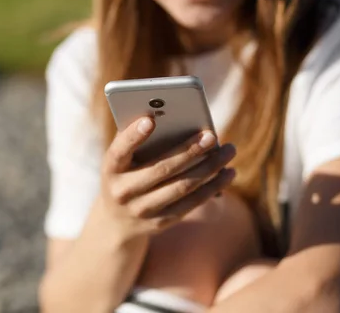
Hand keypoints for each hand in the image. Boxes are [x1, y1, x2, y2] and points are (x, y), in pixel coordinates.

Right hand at [99, 116, 236, 237]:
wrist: (117, 221)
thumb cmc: (125, 173)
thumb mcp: (123, 158)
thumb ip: (139, 138)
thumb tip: (175, 117)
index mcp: (110, 168)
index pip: (120, 150)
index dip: (134, 136)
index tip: (150, 119)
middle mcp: (123, 191)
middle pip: (161, 169)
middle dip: (189, 151)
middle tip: (212, 135)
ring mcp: (142, 210)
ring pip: (182, 187)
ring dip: (210, 168)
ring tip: (229, 150)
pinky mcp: (161, 222)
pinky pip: (191, 203)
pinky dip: (213, 187)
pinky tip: (228, 173)